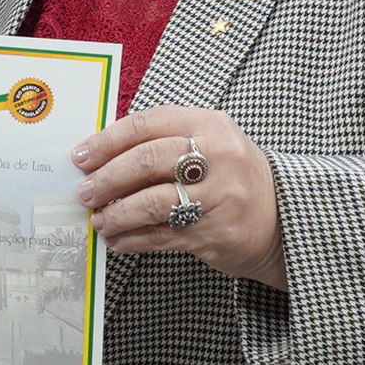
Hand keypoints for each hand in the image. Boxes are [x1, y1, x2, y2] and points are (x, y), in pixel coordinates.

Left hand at [73, 105, 284, 286]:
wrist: (283, 218)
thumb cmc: (233, 176)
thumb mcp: (209, 143)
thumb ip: (164, 140)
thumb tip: (102, 153)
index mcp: (210, 125)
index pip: (147, 124)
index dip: (107, 141)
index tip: (81, 156)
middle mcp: (217, 156)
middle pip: (146, 161)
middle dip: (107, 178)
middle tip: (85, 192)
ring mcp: (218, 196)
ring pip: (152, 202)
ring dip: (117, 214)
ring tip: (100, 220)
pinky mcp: (215, 233)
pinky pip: (162, 236)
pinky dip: (133, 239)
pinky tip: (118, 240)